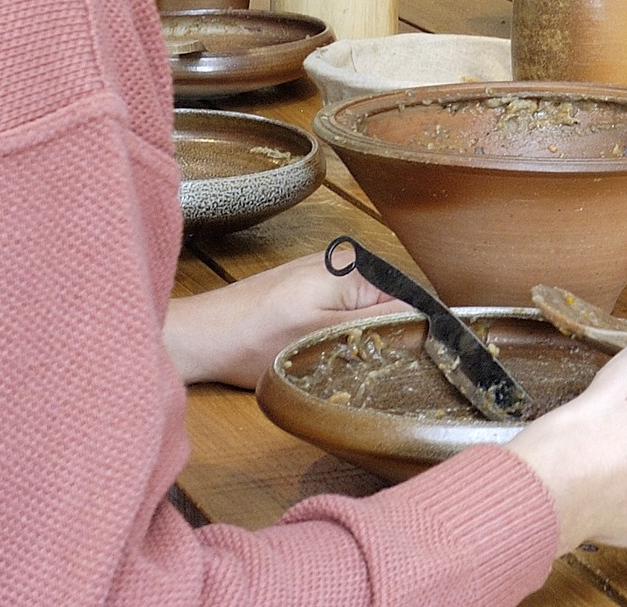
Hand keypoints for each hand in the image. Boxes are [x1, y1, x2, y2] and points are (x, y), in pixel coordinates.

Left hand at [163, 251, 407, 388]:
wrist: (201, 336)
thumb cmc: (251, 339)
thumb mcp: (322, 339)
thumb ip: (377, 326)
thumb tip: (426, 324)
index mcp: (354, 269)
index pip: (411, 302)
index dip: (411, 337)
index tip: (401, 364)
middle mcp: (346, 262)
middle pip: (392, 304)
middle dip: (385, 337)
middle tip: (360, 365)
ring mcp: (327, 272)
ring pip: (369, 310)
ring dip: (363, 337)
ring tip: (337, 358)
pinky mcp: (311, 284)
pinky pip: (347, 308)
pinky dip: (343, 331)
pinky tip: (321, 349)